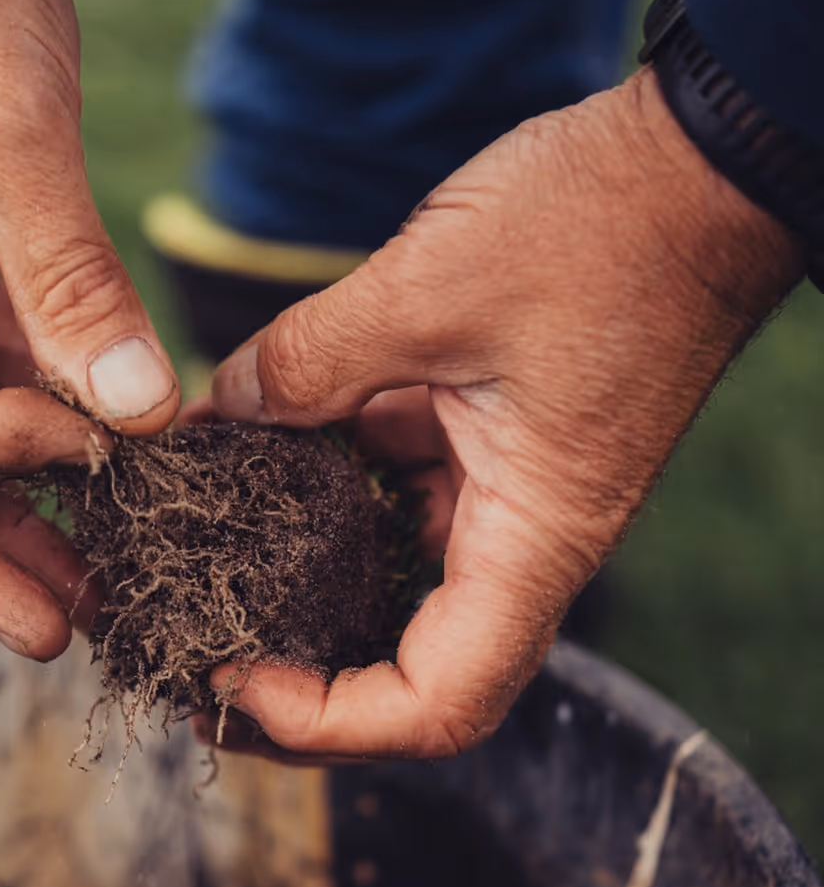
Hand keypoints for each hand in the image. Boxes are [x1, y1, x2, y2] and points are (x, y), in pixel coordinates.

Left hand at [210, 69, 803, 757]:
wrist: (690, 164)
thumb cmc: (600, 228)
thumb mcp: (427, 290)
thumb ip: (307, 360)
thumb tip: (219, 410)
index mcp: (531, 538)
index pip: (439, 704)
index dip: (330, 722)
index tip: (235, 683)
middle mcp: (522, 535)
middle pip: (408, 664)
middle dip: (301, 677)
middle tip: (196, 658)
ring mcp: (506, 486)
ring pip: (395, 569)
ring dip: (304, 572)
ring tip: (200, 557)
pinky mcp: (490, 434)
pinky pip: (400, 483)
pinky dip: (330, 475)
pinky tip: (261, 440)